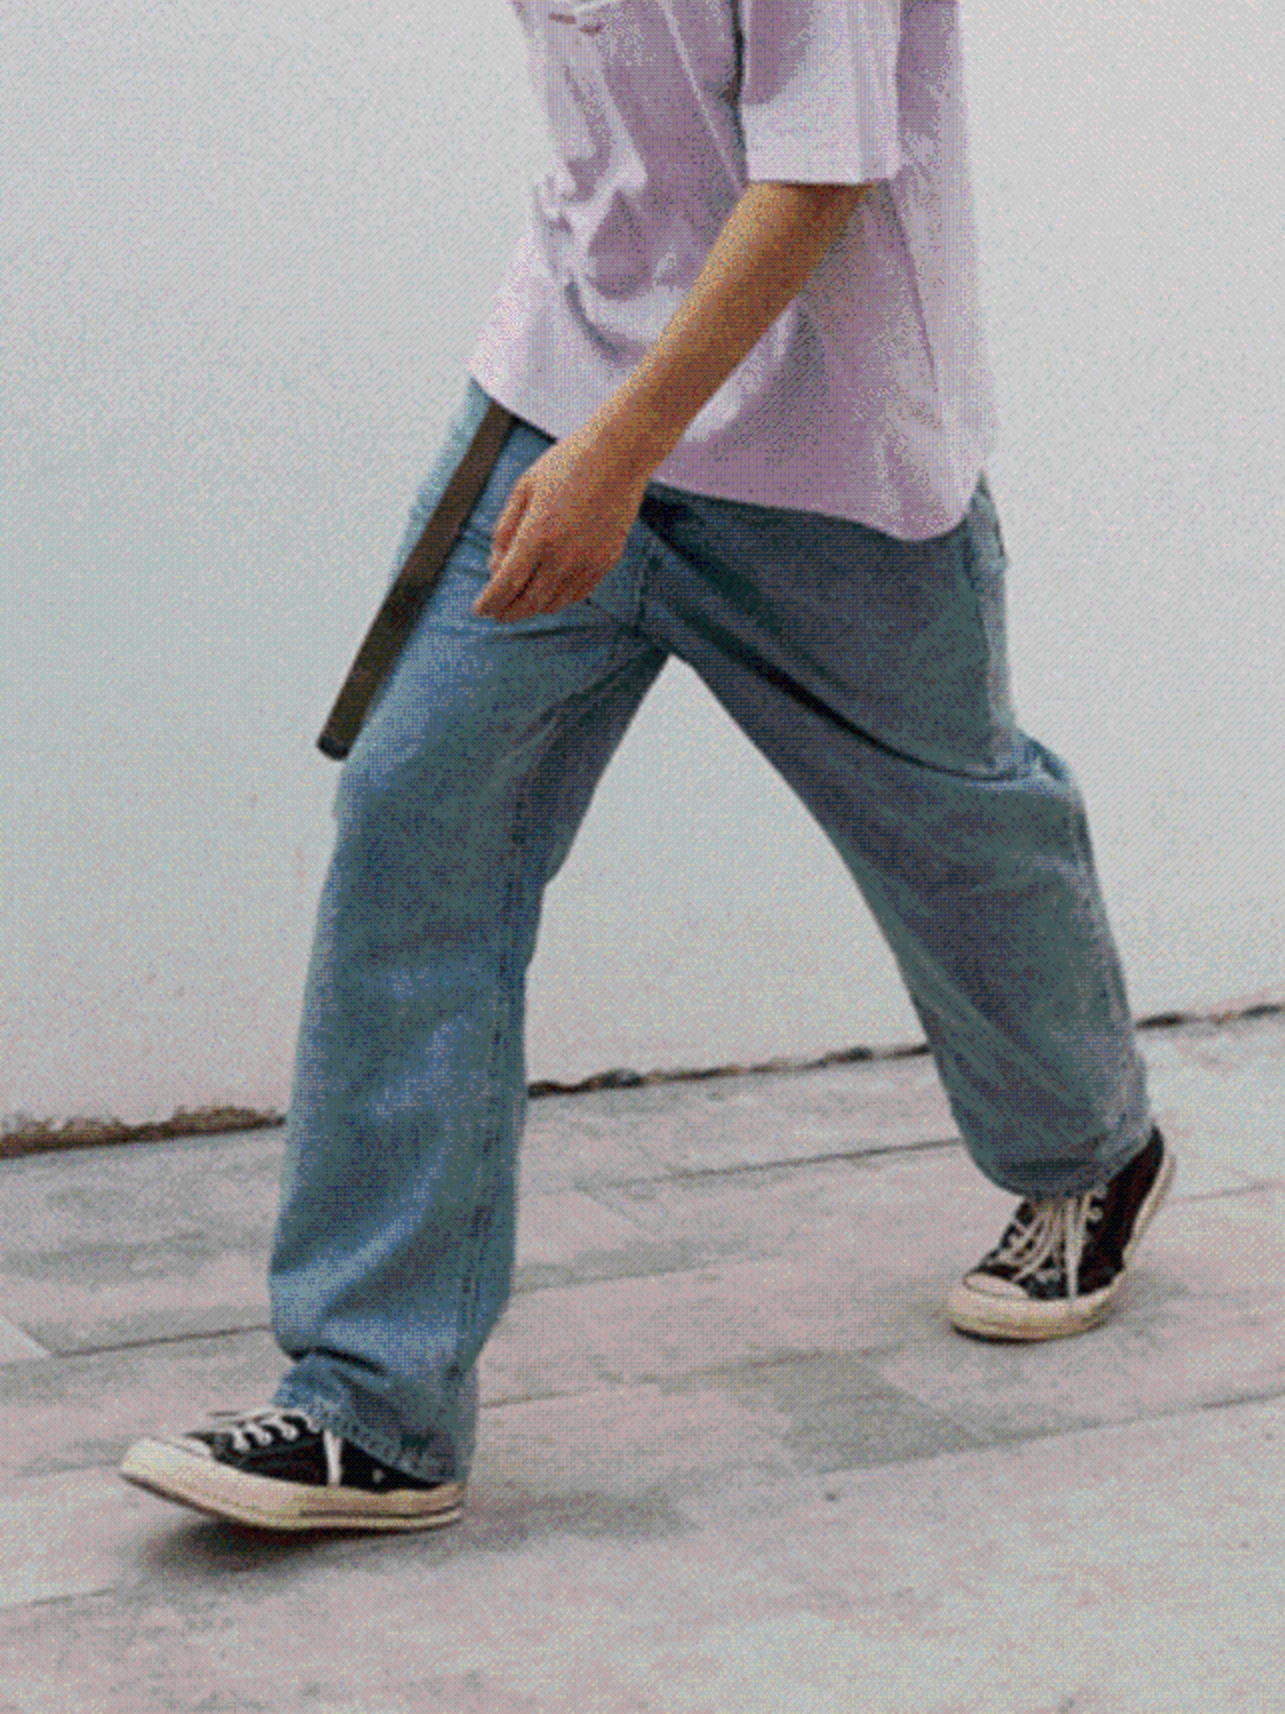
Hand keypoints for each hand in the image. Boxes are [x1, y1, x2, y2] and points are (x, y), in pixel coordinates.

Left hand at [473, 419, 652, 622]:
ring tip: (520, 603)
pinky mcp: (606, 562)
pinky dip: (558, 600)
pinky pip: (577, 594)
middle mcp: (563, 556)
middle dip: (508, 612)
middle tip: (496, 613)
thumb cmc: (567, 464)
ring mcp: (588, 562)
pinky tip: (547, 593)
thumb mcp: (524, 488)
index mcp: (537, 535)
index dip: (489, 602)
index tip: (479, 609)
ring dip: (532, 608)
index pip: (506, 585)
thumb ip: (505, 529)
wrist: (619, 454)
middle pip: (528, 602)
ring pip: (554, 604)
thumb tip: (495, 566)